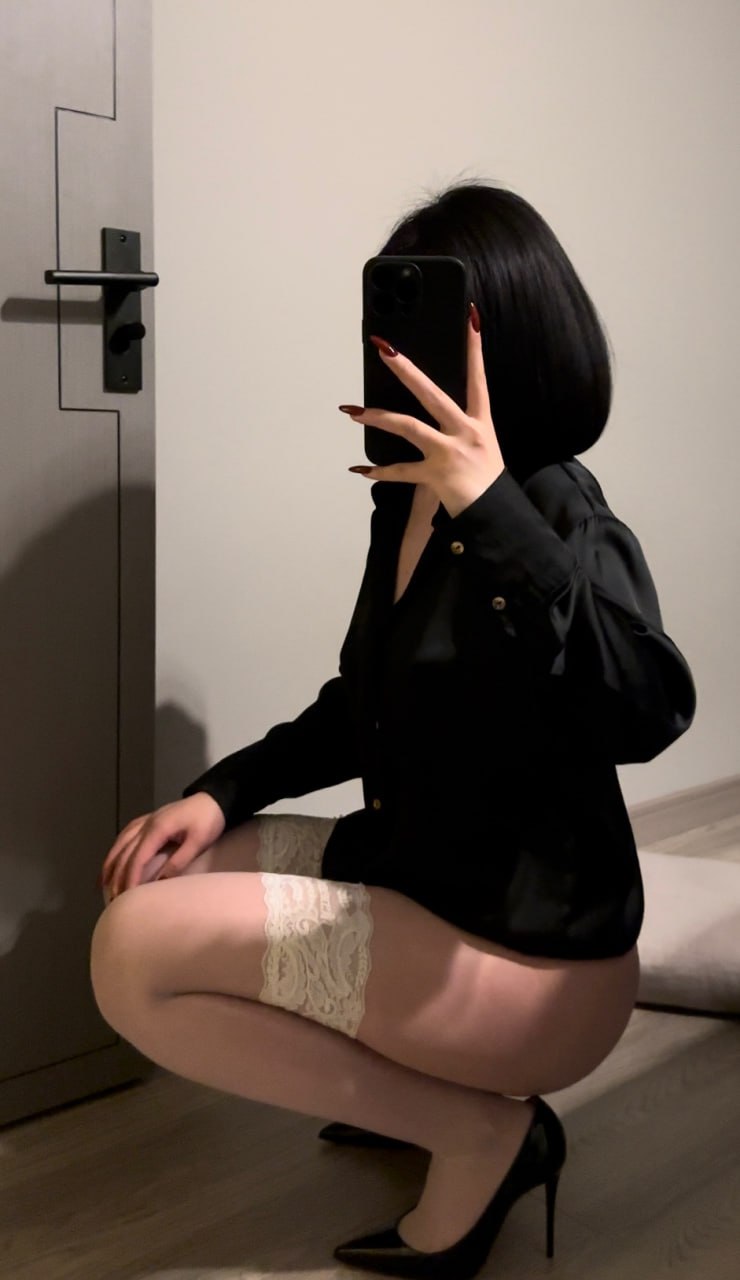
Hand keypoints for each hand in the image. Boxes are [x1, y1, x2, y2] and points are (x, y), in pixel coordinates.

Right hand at [97, 793, 225, 902]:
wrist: (214, 799)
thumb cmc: (209, 821)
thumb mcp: (198, 842)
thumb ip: (179, 861)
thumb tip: (159, 882)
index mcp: (158, 828)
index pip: (137, 858)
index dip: (130, 878)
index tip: (125, 897)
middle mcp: (146, 824)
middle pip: (124, 852)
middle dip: (117, 876)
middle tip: (112, 898)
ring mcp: (145, 820)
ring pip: (120, 843)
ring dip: (110, 864)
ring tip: (103, 884)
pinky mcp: (148, 820)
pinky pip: (125, 835)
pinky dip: (115, 850)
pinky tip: (112, 860)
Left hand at [341, 303, 504, 518]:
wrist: (495, 515)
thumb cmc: (488, 484)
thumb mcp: (483, 451)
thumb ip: (461, 433)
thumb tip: (441, 423)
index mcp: (479, 423)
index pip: (478, 379)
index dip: (475, 349)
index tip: (469, 318)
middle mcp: (464, 432)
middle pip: (431, 394)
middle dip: (407, 371)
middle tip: (385, 351)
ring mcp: (449, 452)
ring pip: (408, 427)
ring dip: (378, 418)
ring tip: (352, 411)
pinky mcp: (435, 475)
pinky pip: (401, 471)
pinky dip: (379, 472)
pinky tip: (360, 469)